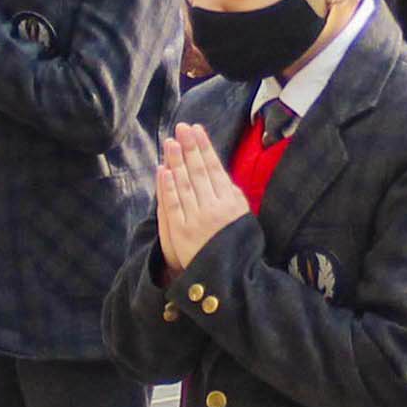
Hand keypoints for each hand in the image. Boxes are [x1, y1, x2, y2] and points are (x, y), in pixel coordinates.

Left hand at [152, 121, 248, 270]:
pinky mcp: (181, 233)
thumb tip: (219, 173)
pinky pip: (173, 206)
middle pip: (198, 172)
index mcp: (231, 203)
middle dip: (189, 148)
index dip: (204, 147)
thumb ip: (233, 195)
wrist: (229, 278)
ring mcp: (197, 220)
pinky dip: (167, 188)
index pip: (215, 168)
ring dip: (177, 162)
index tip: (196, 129)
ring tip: (170, 142)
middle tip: (181, 127)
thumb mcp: (243, 218)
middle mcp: (214, 209)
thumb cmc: (237, 245)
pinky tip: (163, 170)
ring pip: (185, 185)